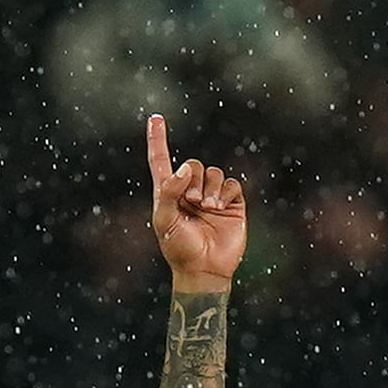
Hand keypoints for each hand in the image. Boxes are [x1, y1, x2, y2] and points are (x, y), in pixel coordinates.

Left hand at [148, 113, 246, 289]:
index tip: (155, 118)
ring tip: (206, 208)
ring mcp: (212, 197)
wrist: (204, 269)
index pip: (161, 160)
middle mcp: (190, 191)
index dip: (157, 139)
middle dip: (193, 180)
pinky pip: (231, 184)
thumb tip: (186, 168)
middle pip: (194, 165)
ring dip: (209, 188)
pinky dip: (224, 193)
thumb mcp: (164, 219)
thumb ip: (169, 190)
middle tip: (192, 202)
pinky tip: (219, 208)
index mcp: (168, 193)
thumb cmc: (178, 248)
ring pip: (214, 173)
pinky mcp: (232, 205)